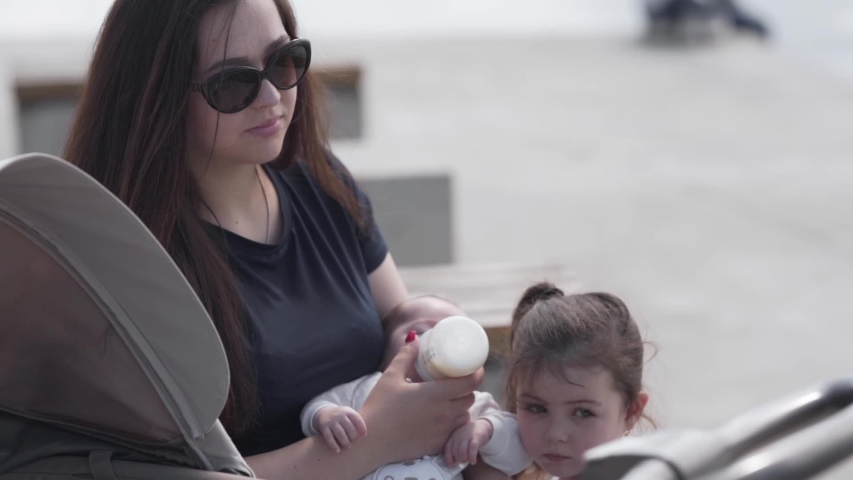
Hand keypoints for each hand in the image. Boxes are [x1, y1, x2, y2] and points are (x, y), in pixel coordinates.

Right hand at [314, 406, 367, 452]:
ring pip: (340, 434)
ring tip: (348, 446)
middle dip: (353, 436)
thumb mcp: (349, 414)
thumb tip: (365, 434)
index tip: (364, 435)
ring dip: (345, 442)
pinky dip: (334, 445)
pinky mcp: (324, 428)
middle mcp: (339, 415)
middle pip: (349, 427)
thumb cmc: (342, 417)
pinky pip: (329, 438)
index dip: (362, 427)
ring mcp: (331, 421)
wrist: (324, 413)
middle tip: (353, 440)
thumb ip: (356, 421)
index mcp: (348, 411)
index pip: (357, 419)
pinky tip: (338, 451)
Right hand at [359, 336, 483, 463]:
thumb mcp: (390, 376)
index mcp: (436, 394)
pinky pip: (454, 432)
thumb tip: (415, 339)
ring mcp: (442, 431)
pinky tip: (438, 419)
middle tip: (457, 383)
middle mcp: (444, 414)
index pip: (471, 383)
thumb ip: (406, 356)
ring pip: (463, 416)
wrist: (370, 442)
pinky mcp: (437, 445)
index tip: (474, 368)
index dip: (476, 374)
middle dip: (467, 390)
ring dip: (460, 407)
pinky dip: (451, 424)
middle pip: (469, 399)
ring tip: (447, 401)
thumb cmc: (379, 407)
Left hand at [445, 418, 493, 465]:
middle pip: (455, 451)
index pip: (448, 448)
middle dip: (459, 459)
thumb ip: (455, 448)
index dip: (449, 458)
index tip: (451, 465)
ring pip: (462, 451)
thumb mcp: (459, 439)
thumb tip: (452, 462)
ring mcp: (467, 436)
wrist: (482, 425)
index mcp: (453, 436)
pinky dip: (472, 457)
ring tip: (468, 460)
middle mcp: (459, 435)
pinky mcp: (476, 438)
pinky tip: (473, 461)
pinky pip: (472, 449)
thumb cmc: (469, 435)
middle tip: (463, 461)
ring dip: (465, 459)